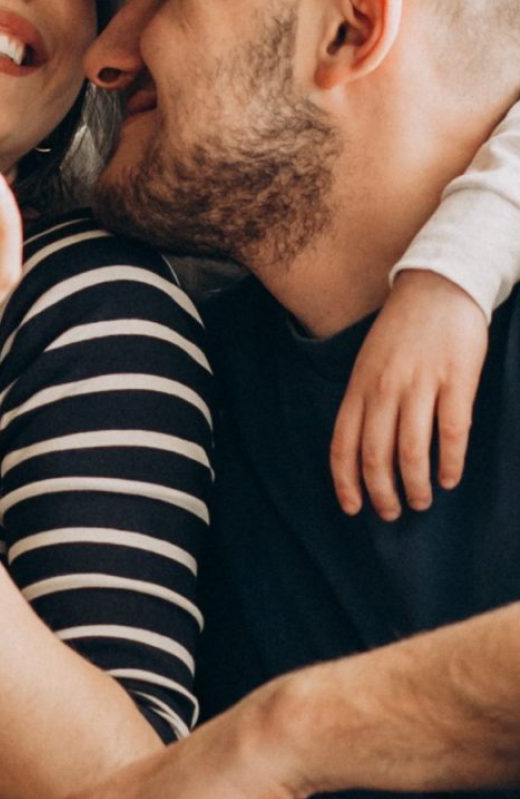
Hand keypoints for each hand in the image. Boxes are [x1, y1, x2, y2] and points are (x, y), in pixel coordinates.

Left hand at [330, 269, 487, 519]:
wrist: (439, 285)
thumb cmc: (402, 330)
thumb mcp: (369, 363)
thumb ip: (365, 402)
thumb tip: (362, 450)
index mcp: (360, 387)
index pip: (343, 445)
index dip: (346, 482)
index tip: (353, 508)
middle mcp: (384, 389)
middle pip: (375, 456)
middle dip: (382, 493)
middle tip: (392, 513)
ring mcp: (420, 385)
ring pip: (411, 452)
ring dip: (415, 486)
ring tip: (422, 502)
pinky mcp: (456, 380)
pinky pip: (451, 432)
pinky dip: (450, 463)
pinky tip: (450, 478)